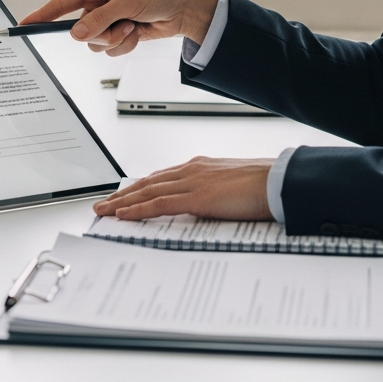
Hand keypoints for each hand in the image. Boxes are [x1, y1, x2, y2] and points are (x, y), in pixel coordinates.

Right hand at [19, 0, 218, 54]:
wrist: (184, 8)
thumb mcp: (128, 3)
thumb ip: (101, 19)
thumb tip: (76, 35)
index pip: (62, 3)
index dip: (42, 14)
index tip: (24, 25)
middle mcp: (98, 5)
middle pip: (81, 31)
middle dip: (102, 33)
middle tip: (123, 24)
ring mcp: (108, 21)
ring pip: (95, 44)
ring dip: (116, 39)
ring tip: (134, 26)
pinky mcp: (118, 34)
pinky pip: (110, 50)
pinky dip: (125, 45)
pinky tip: (138, 32)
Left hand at [94, 157, 274, 220]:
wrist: (279, 181)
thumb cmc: (264, 184)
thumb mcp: (234, 186)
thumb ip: (217, 192)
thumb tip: (209, 204)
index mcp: (201, 166)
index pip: (161, 177)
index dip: (140, 187)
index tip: (125, 194)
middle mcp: (192, 169)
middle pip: (148, 182)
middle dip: (123, 194)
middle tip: (103, 204)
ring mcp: (192, 182)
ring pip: (147, 191)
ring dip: (122, 201)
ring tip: (103, 211)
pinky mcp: (196, 197)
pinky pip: (159, 204)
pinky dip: (138, 209)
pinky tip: (122, 215)